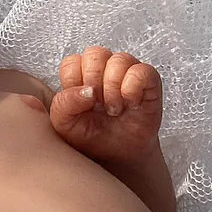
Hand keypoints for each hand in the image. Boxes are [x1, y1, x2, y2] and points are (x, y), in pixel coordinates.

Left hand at [50, 47, 162, 162]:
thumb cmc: (91, 138)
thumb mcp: (65, 125)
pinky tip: (131, 104)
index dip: (75, 83)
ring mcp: (127, 72)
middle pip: (95, 54)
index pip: (73, 62)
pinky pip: (142, 71)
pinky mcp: (149, 80)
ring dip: (113, 89)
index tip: (82, 104)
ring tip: (114, 110)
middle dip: (94, 83)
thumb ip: (63, 104)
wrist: (117, 157)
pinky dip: (133, 89)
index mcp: (80, 75)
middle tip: (99, 107)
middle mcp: (104, 69)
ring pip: (119, 60)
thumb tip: (87, 90)